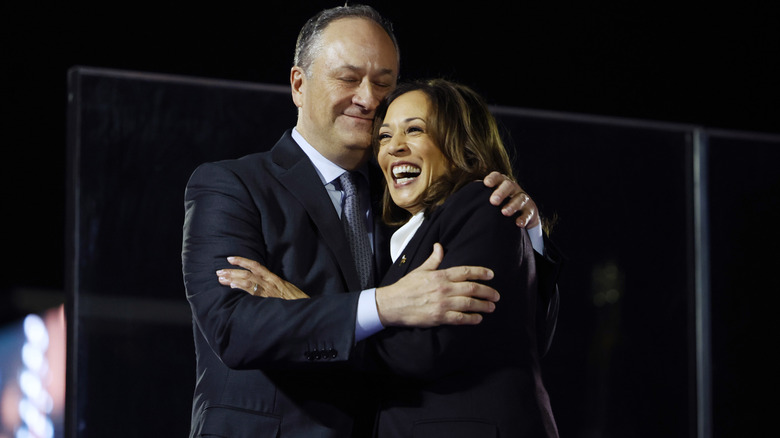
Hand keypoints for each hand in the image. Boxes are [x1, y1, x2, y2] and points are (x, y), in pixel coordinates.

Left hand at [217, 256, 309, 298]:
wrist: (305, 308)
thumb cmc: (297, 300)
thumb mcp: (286, 289)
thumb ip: (274, 286)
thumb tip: (263, 285)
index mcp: (274, 278)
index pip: (255, 265)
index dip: (242, 261)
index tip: (230, 258)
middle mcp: (270, 282)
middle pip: (248, 273)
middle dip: (232, 271)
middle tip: (219, 272)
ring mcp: (268, 290)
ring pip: (248, 281)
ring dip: (233, 279)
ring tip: (221, 279)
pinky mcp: (268, 299)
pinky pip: (253, 292)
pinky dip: (242, 288)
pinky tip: (233, 287)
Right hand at [375, 243, 499, 326]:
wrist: (392, 304)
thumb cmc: (406, 286)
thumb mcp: (420, 270)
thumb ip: (433, 259)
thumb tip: (439, 246)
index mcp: (440, 275)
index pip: (465, 272)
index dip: (481, 272)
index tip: (491, 275)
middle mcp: (443, 288)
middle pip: (472, 288)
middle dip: (487, 291)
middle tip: (496, 295)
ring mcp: (442, 303)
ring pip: (469, 304)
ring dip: (483, 305)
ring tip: (491, 307)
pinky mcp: (439, 317)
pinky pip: (459, 318)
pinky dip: (471, 319)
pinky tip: (478, 319)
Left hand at [483, 171, 539, 228]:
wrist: (520, 215)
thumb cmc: (500, 205)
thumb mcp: (489, 199)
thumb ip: (478, 196)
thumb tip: (459, 198)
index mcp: (502, 184)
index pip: (498, 176)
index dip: (493, 178)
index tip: (486, 184)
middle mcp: (514, 189)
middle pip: (509, 186)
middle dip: (501, 192)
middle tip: (493, 201)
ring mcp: (523, 199)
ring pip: (520, 198)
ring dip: (512, 205)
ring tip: (504, 212)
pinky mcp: (531, 211)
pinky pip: (528, 213)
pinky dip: (524, 218)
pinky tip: (518, 224)